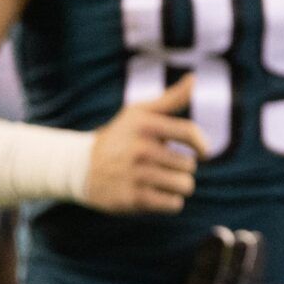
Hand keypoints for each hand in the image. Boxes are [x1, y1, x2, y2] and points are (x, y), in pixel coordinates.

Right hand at [82, 75, 206, 214]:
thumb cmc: (119, 137)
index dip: (202, 144)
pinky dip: (169, 202)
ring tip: (159, 180)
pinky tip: (155, 193)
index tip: (203, 152)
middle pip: (189, 166)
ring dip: (177, 186)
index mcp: (145, 125)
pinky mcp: (133, 199)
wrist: (80, 167)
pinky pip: (174, 205)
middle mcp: (140, 149)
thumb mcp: (140, 113)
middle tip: (160, 165)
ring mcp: (136, 175)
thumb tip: (194, 78)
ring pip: (184, 186)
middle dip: (180, 168)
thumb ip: (171, 98)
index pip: (189, 132)